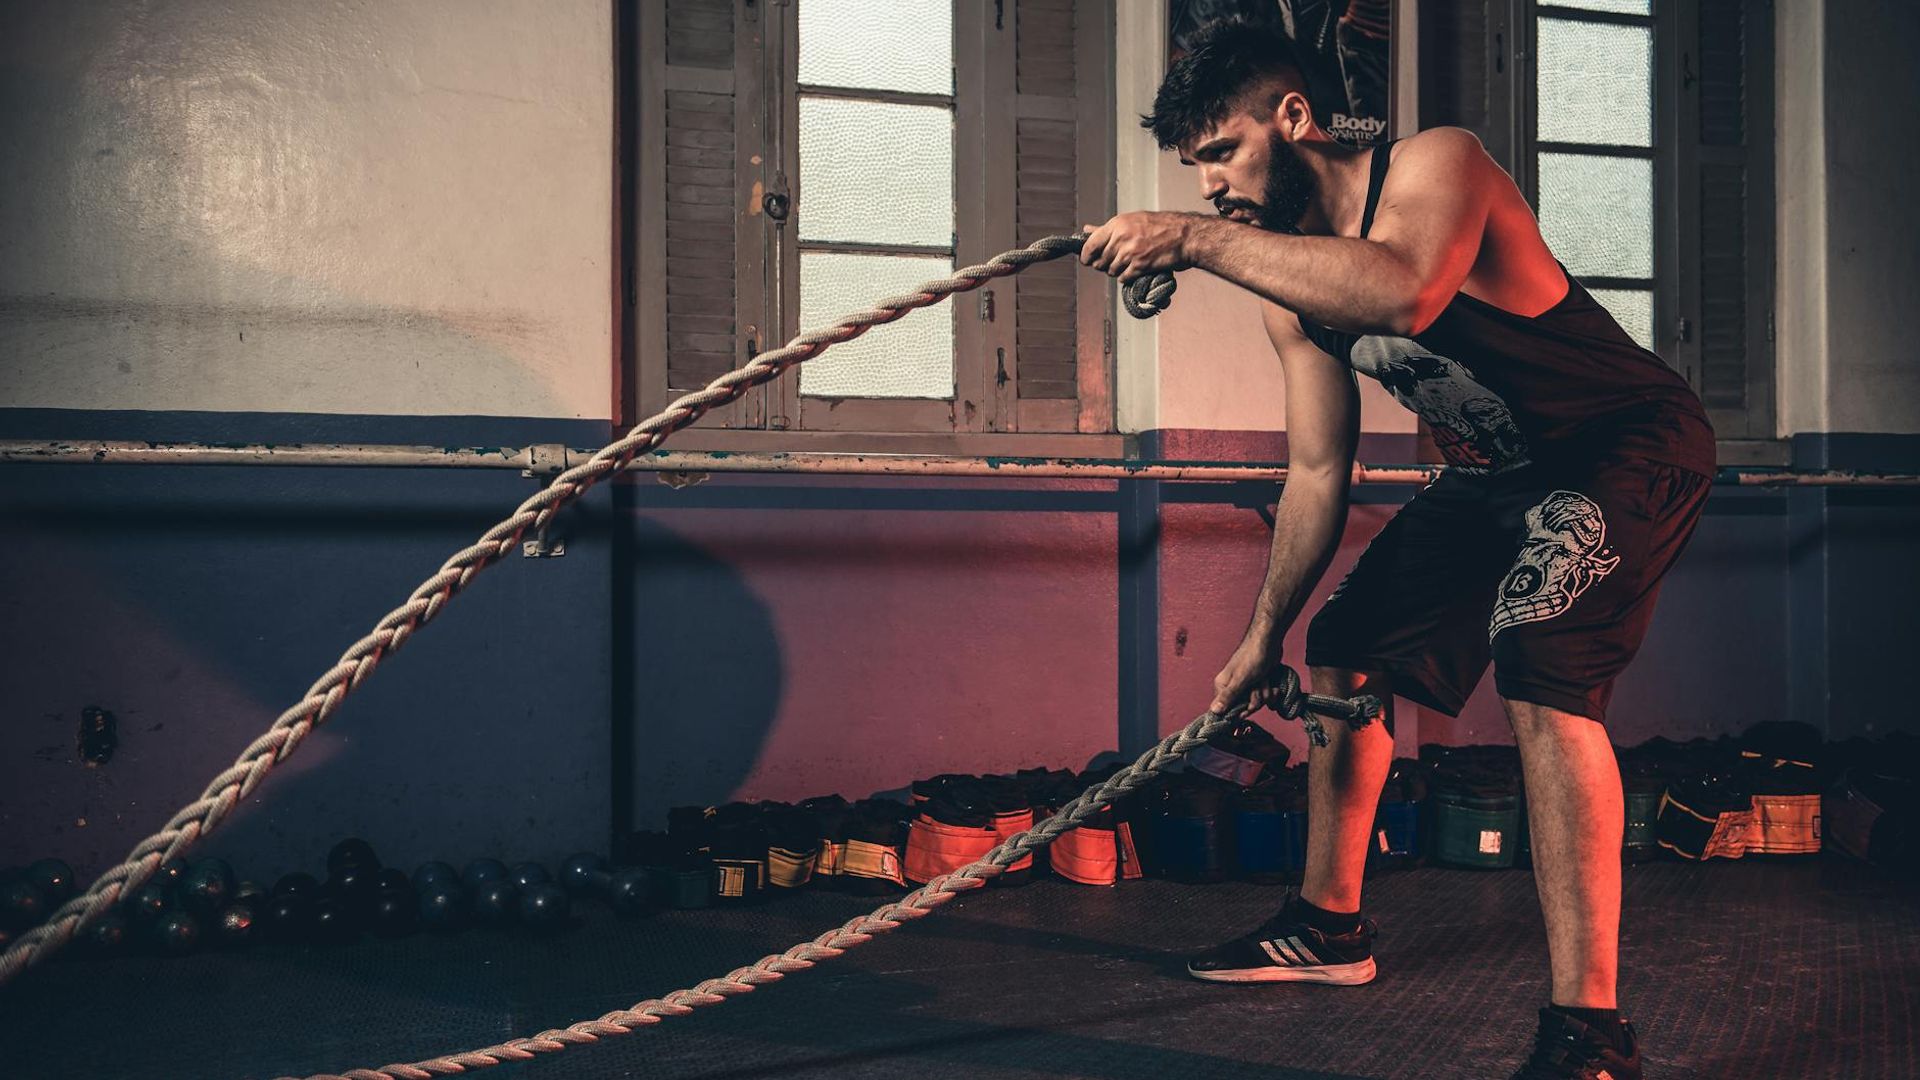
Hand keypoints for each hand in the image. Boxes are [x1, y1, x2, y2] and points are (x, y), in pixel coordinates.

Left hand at [1079, 212, 1198, 281]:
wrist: (1184, 235)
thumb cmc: (1160, 226)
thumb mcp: (1132, 220)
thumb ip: (1107, 229)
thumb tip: (1086, 230)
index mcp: (1117, 224)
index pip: (1090, 244)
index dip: (1085, 255)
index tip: (1086, 260)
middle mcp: (1121, 237)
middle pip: (1100, 260)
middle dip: (1104, 265)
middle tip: (1113, 262)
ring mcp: (1130, 252)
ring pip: (1111, 270)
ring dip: (1117, 271)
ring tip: (1128, 264)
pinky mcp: (1140, 265)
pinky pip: (1123, 278)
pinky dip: (1127, 277)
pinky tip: (1135, 270)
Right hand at [1209, 638, 1289, 715]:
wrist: (1269, 642)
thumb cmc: (1252, 656)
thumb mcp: (1240, 679)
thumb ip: (1228, 696)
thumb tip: (1213, 711)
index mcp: (1222, 686)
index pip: (1226, 710)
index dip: (1239, 711)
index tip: (1247, 709)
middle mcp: (1233, 687)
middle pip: (1244, 708)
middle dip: (1255, 700)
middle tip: (1256, 687)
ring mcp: (1246, 686)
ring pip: (1257, 703)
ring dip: (1264, 693)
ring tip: (1264, 679)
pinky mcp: (1258, 684)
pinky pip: (1265, 697)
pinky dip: (1271, 691)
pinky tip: (1272, 683)